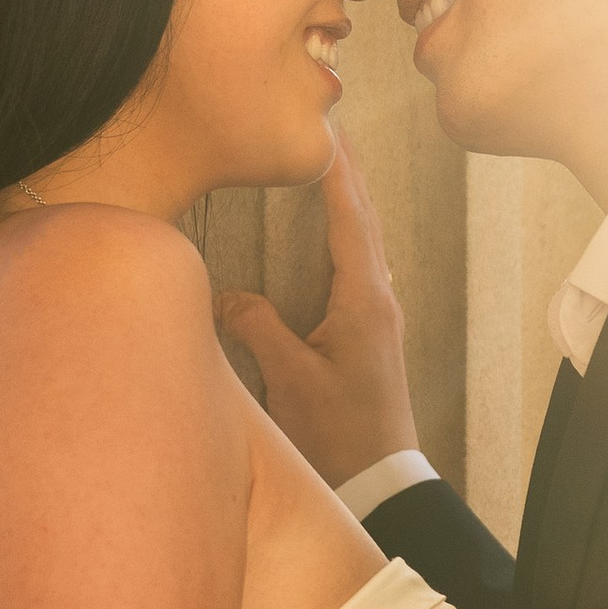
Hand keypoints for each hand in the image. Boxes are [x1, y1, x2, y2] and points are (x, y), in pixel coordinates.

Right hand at [218, 141, 420, 485]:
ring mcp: (378, 315)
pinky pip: (357, 265)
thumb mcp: (291, 380)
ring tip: (327, 164)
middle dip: (344, 171)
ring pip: (363, 240)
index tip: (321, 126)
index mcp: (364, 298)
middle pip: (362, 218)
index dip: (334, 168)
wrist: (380, 482)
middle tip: (325, 127)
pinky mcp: (370, 333)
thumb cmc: (340, 435)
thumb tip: (227, 295)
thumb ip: (258, 328)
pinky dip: (344, 233)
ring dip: (347, 199)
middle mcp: (378, 298)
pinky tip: (330, 233)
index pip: (348, 215)